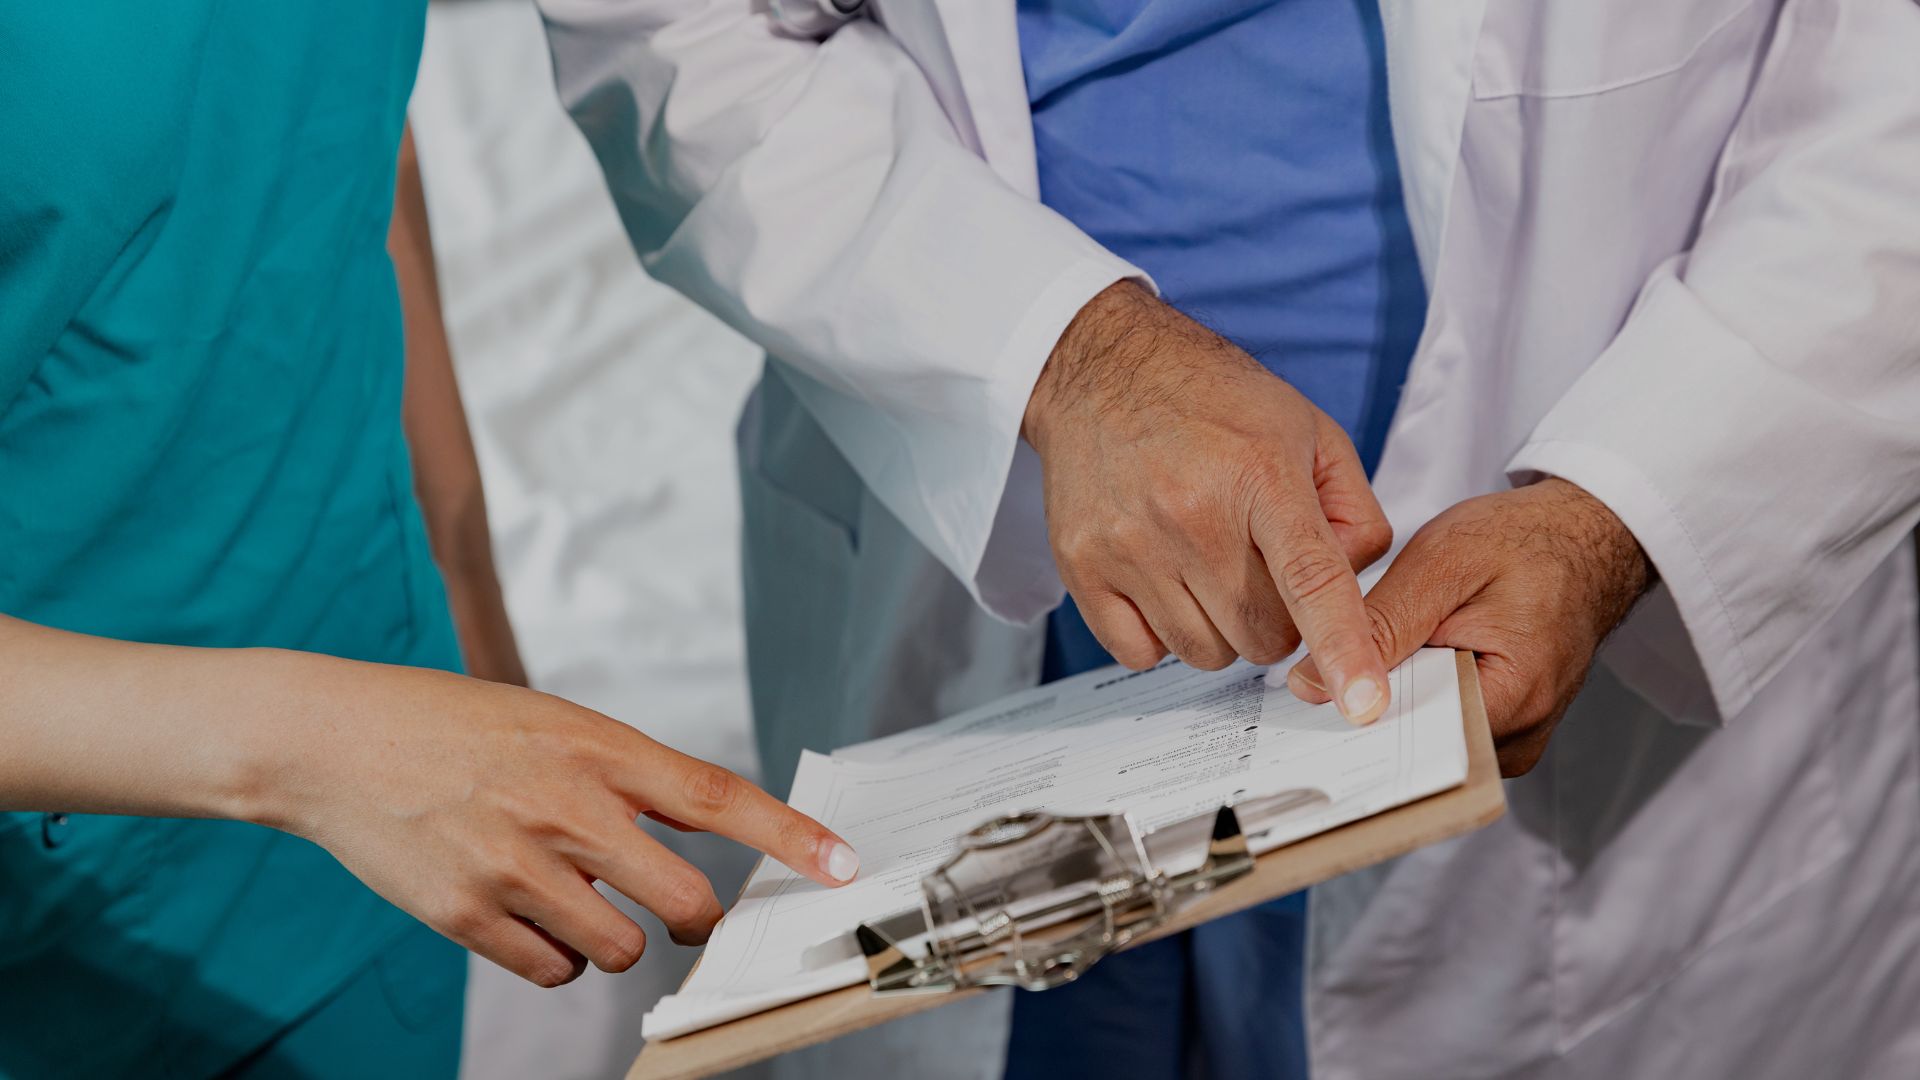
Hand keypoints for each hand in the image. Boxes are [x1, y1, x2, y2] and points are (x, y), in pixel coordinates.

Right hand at [251, 658, 857, 986]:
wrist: (334, 742)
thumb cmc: (455, 727)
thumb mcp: (555, 722)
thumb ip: (625, 775)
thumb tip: (693, 832)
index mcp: (597, 747)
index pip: (717, 795)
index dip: (789, 835)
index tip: (841, 863)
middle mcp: (566, 807)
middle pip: (684, 901)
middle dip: (694, 920)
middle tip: (677, 912)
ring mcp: (516, 867)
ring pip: (620, 950)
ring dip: (614, 939)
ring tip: (567, 895)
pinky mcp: (467, 916)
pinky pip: (554, 971)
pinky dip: (556, 957)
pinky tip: (525, 915)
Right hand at [1024, 281, 1394, 722]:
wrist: (1101, 369)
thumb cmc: (1212, 400)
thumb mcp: (1308, 429)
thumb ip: (1353, 510)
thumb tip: (1354, 587)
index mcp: (1260, 475)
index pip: (1313, 578)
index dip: (1345, 647)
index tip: (1364, 706)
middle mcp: (1192, 514)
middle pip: (1264, 637)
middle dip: (1278, 621)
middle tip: (1259, 569)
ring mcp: (1131, 545)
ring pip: (1206, 654)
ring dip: (1220, 630)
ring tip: (1207, 568)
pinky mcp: (1083, 567)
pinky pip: (1140, 654)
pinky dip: (1161, 636)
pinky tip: (1163, 581)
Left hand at [1287, 478, 1654, 774]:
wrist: (1581, 539)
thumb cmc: (1523, 542)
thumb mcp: (1442, 564)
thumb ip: (1379, 626)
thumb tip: (1311, 684)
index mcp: (1515, 696)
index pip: (1416, 743)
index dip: (1356, 726)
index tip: (1309, 711)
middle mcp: (1521, 734)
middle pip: (1418, 748)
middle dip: (1366, 716)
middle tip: (1320, 683)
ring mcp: (1515, 736)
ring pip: (1426, 739)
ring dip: (1390, 704)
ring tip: (1367, 665)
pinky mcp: (1504, 725)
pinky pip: (1443, 725)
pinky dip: (1413, 698)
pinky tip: (1396, 668)